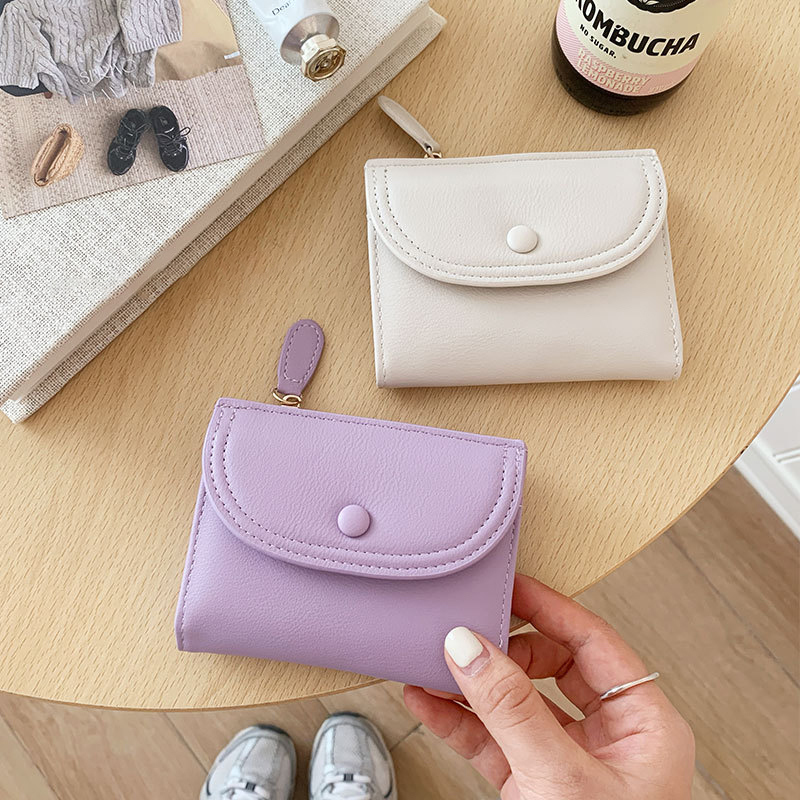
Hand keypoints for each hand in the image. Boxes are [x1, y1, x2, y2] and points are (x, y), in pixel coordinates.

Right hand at [404, 574, 694, 798]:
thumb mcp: (558, 778)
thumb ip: (511, 708)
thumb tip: (471, 646)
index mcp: (643, 725)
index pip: (593, 640)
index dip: (548, 606)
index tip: (508, 584)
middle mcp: (608, 737)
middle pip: (551, 664)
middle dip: (503, 648)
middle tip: (465, 630)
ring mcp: (567, 760)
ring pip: (515, 699)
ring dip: (471, 681)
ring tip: (432, 659)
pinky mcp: (533, 782)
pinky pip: (493, 736)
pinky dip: (459, 718)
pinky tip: (427, 698)